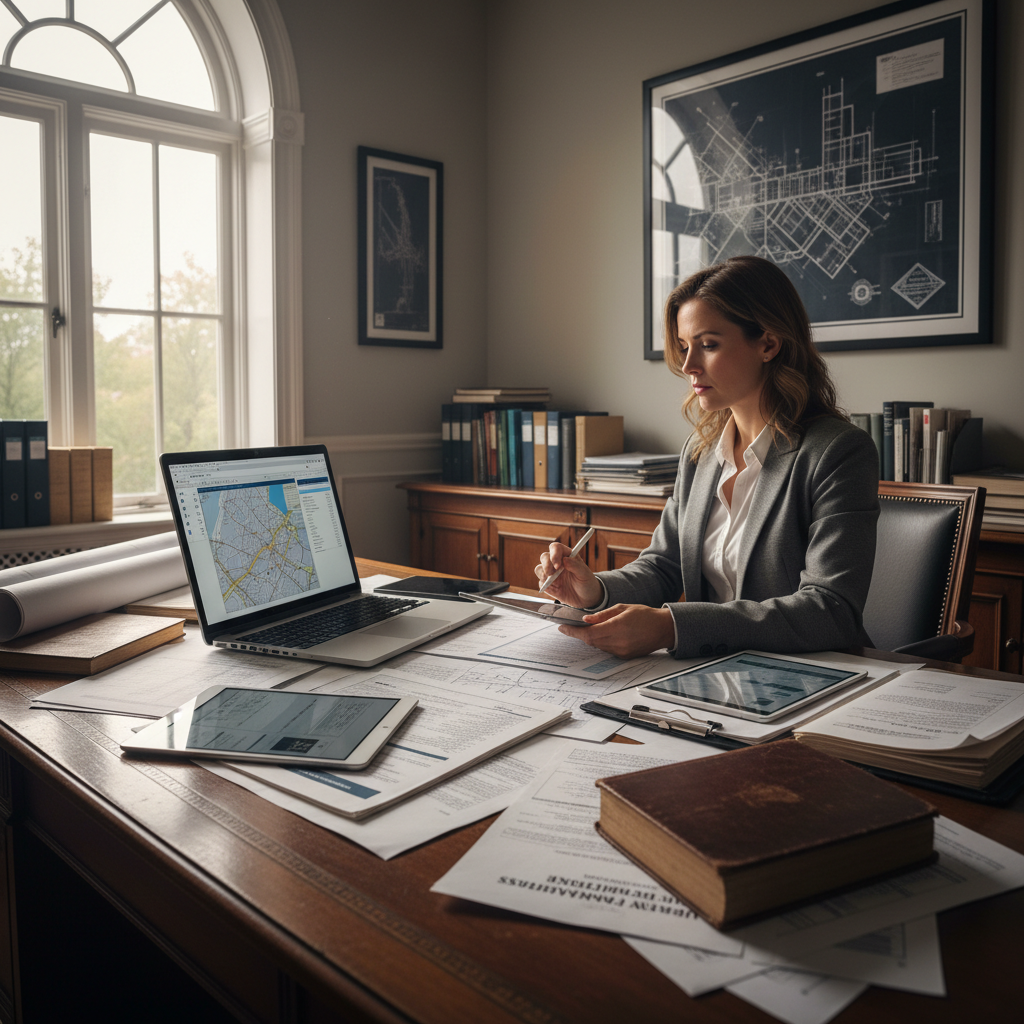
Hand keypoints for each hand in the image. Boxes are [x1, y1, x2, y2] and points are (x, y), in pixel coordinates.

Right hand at [535, 542, 602, 608]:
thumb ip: (575, 566)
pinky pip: (541, 583)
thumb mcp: (585, 574)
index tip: (558, 565)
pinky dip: (545, 585)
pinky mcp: (548, 585)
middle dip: (546, 565)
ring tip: (552, 581)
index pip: (556, 548)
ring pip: (539, 569)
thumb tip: (565, 560)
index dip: (554, 554)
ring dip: (543, 574)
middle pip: (544, 557)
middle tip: (551, 574)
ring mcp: (551, 574)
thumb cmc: (586, 582)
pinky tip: (555, 589)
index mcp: (566, 556)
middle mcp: (557, 563)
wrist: (586, 599)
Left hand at [558, 604, 675, 659]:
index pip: (589, 633)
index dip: (573, 632)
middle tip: (572, 627)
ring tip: (590, 628)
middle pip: (591, 641)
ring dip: (591, 638)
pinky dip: (601, 642)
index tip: (562, 628)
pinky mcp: (625, 656)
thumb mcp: (622, 608)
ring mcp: (621, 651)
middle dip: (580, 634)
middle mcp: (618, 642)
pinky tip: (604, 634)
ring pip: (598, 646)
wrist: (663, 629)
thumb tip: (586, 619)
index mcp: (617, 628)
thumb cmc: (645, 615)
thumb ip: (602, 615)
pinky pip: (607, 649)